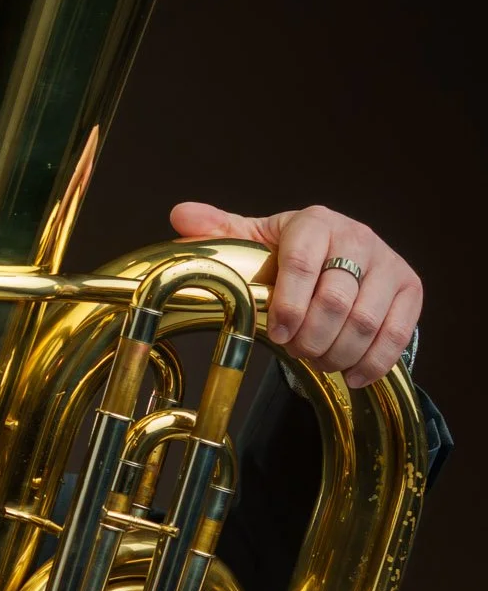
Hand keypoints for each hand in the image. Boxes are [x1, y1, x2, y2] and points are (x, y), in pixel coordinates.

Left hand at [170, 202, 421, 387]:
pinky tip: (351, 375)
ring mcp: (389, 263)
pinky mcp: (410, 289)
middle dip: (310, 337)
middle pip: (336, 300)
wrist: (340, 257)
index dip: (288, 304)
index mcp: (315, 223)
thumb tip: (181, 215)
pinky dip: (373, 362)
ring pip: (365, 321)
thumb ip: (218, 232)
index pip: (303, 262)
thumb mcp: (252, 240)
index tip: (276, 333)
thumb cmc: (287, 253)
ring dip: (337, 352)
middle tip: (295, 351)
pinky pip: (398, 333)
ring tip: (317, 360)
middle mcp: (358, 237)